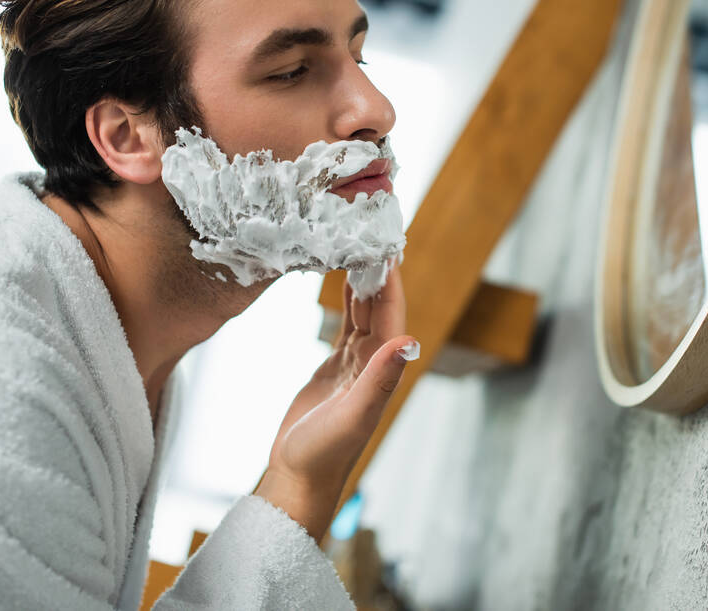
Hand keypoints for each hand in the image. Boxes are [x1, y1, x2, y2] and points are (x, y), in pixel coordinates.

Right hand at [254, 265, 416, 540]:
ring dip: (366, 282)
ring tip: (363, 244)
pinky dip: (348, 302)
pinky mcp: (335, 368)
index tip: (390, 244)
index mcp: (382, 369)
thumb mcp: (352, 415)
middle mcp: (375, 363)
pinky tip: (345, 280)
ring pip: (365, 312)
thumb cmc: (324, 452)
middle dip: (380, 271)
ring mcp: (356, 364)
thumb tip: (409, 341)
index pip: (392, 313)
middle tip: (375, 230)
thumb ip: (380, 379)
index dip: (392, 279)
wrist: (298, 477)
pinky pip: (347, 325)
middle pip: (382, 306)